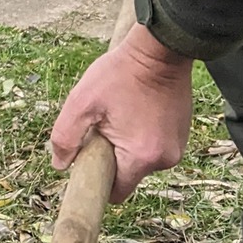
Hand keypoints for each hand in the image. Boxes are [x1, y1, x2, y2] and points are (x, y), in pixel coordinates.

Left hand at [50, 24, 195, 201]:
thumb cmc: (120, 73)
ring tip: (122, 112)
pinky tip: (136, 110)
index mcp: (141, 157)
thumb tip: (59, 165)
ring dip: (128, 144)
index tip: (90, 158)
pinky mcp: (182, 134)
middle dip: (113, 157)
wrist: (159, 50)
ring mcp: (178, 146)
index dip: (99, 180)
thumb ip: (65, 137)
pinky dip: (142, 134)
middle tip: (104, 124)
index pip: (117, 192)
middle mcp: (165, 159)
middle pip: (129, 175)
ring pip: (141, 159)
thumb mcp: (82, 102)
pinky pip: (154, 145)